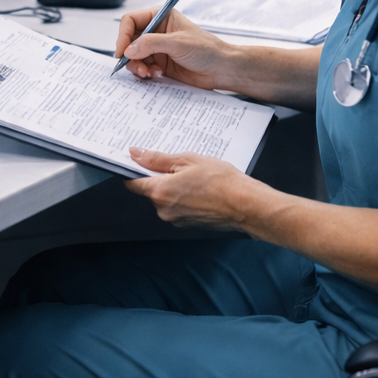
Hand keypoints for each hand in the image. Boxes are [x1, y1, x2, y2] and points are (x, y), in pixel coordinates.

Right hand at [113, 7, 236, 90]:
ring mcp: (156, 49)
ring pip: (133, 56)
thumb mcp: (178, 43)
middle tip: (134, 65)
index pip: (131, 21)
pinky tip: (156, 74)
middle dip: (129, 54)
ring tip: (147, 73)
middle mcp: (156, 32)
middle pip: (129, 40)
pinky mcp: (159, 64)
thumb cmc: (207, 50)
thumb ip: (151, 43)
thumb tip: (129, 49)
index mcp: (160, 17)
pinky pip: (142, 68)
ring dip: (137, 66)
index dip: (123, 35)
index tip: (122, 50)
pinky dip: (144, 73)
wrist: (220, 70)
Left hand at [125, 148, 250, 229]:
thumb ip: (158, 159)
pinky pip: (178, 207)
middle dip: (159, 176)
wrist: (245, 204)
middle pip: (150, 190)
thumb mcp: (187, 160)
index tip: (138, 160)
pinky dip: (184, 197)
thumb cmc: (221, 181)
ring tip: (195, 176)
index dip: (133, 170)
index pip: (132, 183)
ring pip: (165, 198)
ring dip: (174, 187)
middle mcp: (163, 210)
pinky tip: (200, 188)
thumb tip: (136, 154)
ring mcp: (176, 219)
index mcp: (160, 192)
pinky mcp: (187, 223)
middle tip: (179, 164)